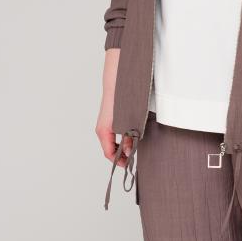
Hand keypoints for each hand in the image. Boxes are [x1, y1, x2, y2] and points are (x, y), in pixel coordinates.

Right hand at [95, 49, 132, 166]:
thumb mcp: (128, 120)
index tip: (130, 166)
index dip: (119, 162)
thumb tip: (129, 151)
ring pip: (114, 140)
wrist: (119, 74)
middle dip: (123, 155)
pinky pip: (117, 132)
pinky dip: (125, 136)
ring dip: (125, 145)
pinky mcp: (113, 116)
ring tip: (138, 147)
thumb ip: (128, 137)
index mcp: (104, 129)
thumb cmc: (122, 96)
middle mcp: (103, 127)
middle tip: (136, 159)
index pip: (109, 153)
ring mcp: (108, 122)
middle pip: (111, 148)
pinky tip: (136, 135)